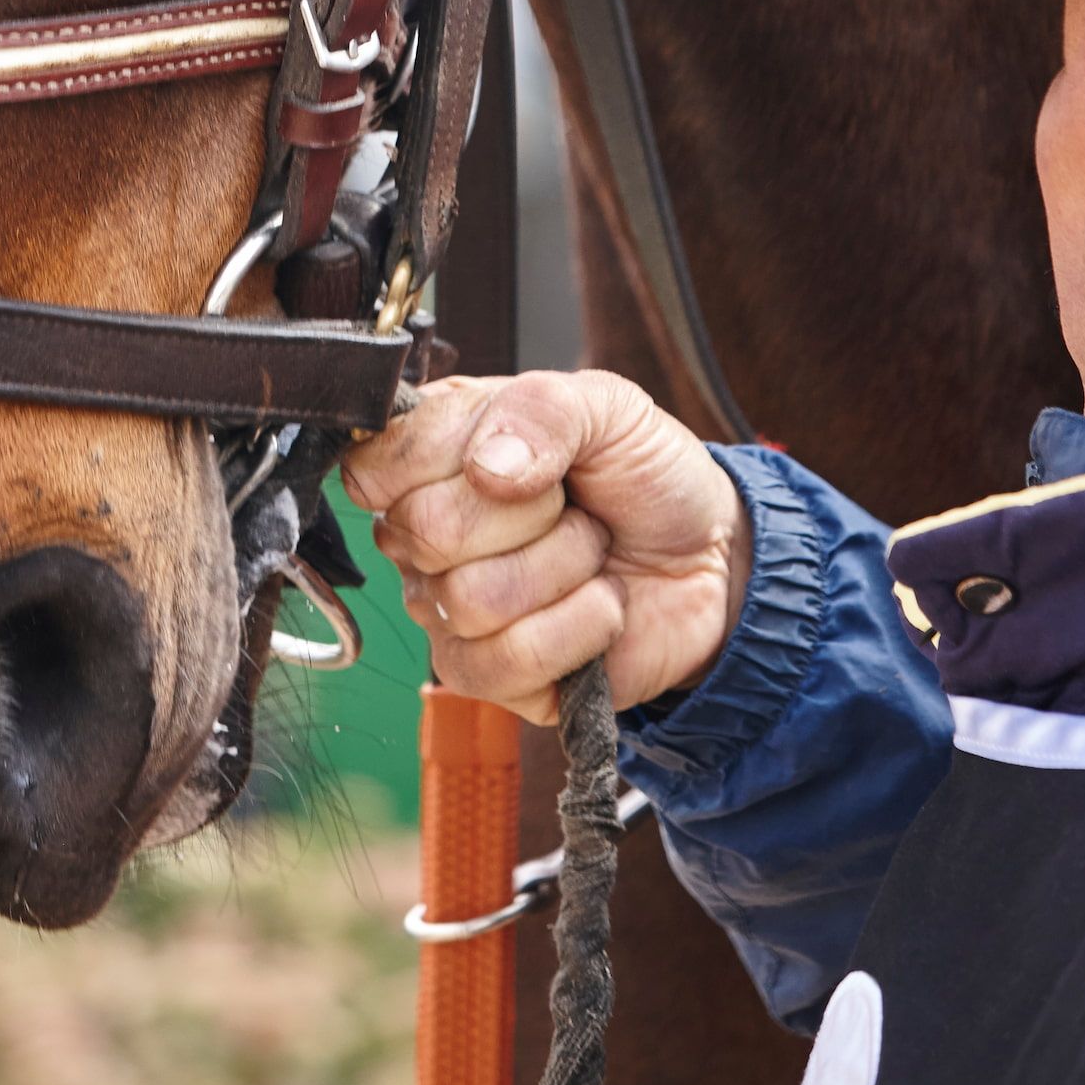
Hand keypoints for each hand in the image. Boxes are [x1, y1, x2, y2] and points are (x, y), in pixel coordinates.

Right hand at [342, 369, 752, 723]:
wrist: (710, 553)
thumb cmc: (642, 472)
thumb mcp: (607, 405)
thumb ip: (542, 410)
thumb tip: (486, 469)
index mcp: (430, 456)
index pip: (374, 465)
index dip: (445, 456)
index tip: (515, 453)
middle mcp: (423, 537)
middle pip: (425, 531)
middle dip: (530, 512)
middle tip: (569, 503)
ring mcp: (450, 612)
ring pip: (470, 600)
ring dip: (565, 568)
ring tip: (591, 551)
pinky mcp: (492, 679)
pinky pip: (508, 661)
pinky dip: (580, 626)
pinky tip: (600, 604)